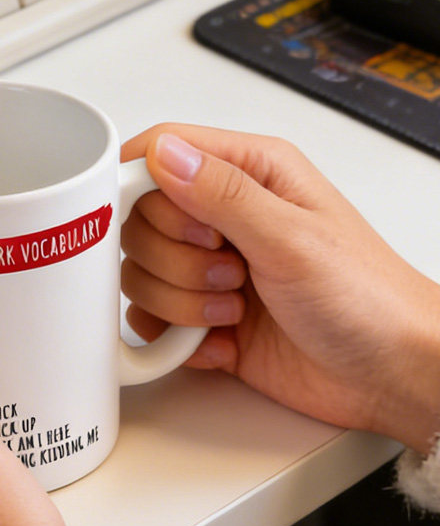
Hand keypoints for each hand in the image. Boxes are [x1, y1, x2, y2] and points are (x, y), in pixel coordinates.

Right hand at [121, 124, 439, 453]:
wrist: (384, 372)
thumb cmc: (364, 296)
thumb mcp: (292, 237)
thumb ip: (222, 193)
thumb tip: (163, 153)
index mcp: (249, 175)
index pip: (160, 153)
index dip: (140, 185)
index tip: (162, 224)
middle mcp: (223, 219)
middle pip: (141, 221)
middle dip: (174, 259)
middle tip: (228, 272)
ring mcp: (208, 270)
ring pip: (141, 274)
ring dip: (181, 302)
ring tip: (234, 309)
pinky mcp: (200, 317)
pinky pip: (152, 322)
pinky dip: (178, 338)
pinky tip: (221, 341)